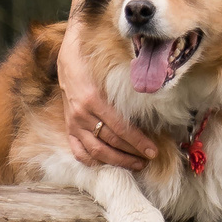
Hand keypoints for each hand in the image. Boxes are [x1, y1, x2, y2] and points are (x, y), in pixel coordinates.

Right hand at [61, 21, 154, 171]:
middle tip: (149, 159)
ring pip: (95, 150)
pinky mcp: (68, 127)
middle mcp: (81, 114)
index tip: (154, 151)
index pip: (120, 128)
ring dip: (117, 160)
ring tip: (135, 164)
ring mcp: (73, 123)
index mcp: (94, 100)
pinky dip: (92, 161)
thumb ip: (127, 90)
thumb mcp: (111, 73)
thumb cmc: (95, 64)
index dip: (138, 142)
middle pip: (110, 142)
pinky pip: (78, 150)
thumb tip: (152, 99)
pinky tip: (107, 164)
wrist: (69, 58)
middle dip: (132, 153)